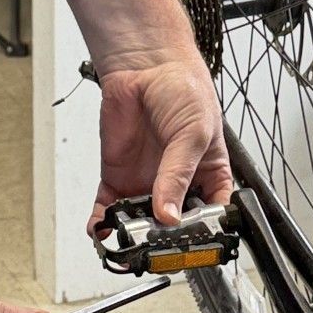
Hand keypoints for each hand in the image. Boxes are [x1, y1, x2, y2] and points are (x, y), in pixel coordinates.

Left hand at [92, 50, 231, 230]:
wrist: (145, 66)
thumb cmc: (184, 90)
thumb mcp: (193, 134)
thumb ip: (178, 175)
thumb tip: (169, 213)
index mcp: (208, 175)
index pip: (210, 214)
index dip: (203, 232)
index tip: (191, 244)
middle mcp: (178, 183)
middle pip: (172, 224)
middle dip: (163, 238)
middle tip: (155, 246)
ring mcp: (147, 182)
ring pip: (140, 221)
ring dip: (132, 234)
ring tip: (127, 242)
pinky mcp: (119, 177)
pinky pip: (110, 208)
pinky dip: (103, 222)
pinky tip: (101, 230)